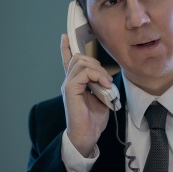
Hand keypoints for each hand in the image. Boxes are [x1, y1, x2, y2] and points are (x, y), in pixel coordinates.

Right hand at [60, 33, 112, 156]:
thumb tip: (106, 77)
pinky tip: (104, 85)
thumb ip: (100, 84)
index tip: (65, 36)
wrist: (87, 136)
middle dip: (96, 63)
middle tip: (107, 79)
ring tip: (106, 83)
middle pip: (79, 57)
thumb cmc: (93, 120)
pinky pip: (83, 72)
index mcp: (75, 83)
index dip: (66, 47)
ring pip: (81, 62)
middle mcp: (69, 81)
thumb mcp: (101, 97)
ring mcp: (68, 85)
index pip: (68, 60)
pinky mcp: (70, 89)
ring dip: (98, 70)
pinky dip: (96, 76)